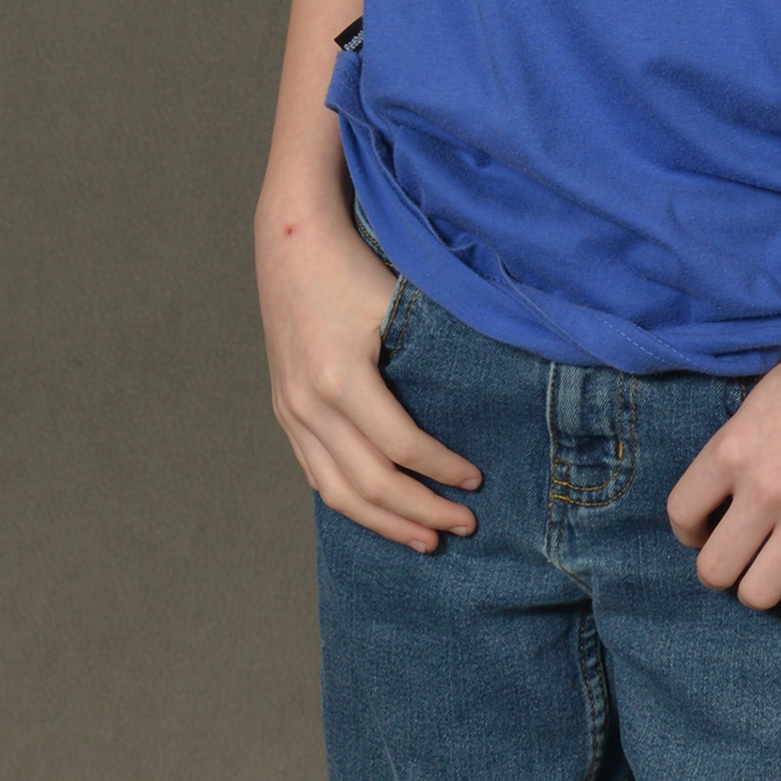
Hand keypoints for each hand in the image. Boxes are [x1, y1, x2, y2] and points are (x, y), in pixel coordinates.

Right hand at [256, 208, 482, 552]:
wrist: (292, 241)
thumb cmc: (356, 265)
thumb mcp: (400, 302)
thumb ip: (436, 352)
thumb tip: (495, 396)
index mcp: (340, 377)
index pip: (401, 446)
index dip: (442, 469)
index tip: (478, 480)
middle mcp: (307, 402)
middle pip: (369, 482)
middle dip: (421, 510)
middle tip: (465, 525)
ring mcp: (290, 410)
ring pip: (338, 491)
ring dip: (385, 521)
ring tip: (427, 539)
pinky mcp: (284, 410)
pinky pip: (317, 474)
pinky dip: (351, 502)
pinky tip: (382, 515)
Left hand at [665, 327, 780, 614]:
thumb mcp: (764, 394)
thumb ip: (736, 445)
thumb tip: (719, 489)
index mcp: (733, 449)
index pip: (681, 515)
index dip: (689, 530)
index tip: (706, 529)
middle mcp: (766, 491)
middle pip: (714, 570)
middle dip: (722, 565)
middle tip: (741, 553)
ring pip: (757, 594)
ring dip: (760, 585)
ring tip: (774, 566)